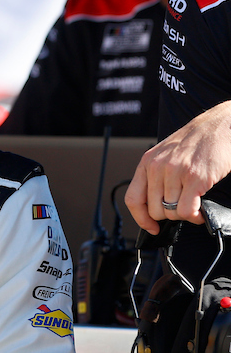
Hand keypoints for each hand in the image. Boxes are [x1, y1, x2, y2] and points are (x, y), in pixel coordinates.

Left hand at [125, 100, 230, 234]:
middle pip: (154, 210)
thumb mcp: (166, 154)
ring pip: (171, 213)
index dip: (141, 219)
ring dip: (184, 215)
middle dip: (169, 215)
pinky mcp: (195, 178)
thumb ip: (156, 176)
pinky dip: (194, 217)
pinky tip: (199, 212)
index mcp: (147, 162)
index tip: (150, 227)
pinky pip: (186, 211)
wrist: (220, 125)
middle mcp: (158, 167)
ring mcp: (176, 172)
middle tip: (182, 208)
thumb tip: (154, 205)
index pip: (133, 199)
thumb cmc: (196, 141)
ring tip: (193, 205)